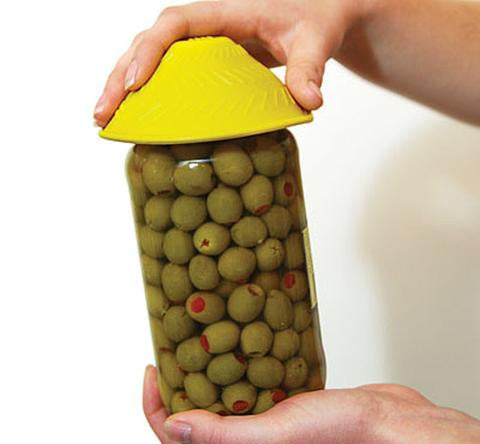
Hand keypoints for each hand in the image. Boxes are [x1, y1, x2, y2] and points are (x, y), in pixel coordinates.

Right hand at [94, 0, 368, 126]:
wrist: (318, 21)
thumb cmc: (314, 20)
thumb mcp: (315, 39)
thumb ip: (310, 66)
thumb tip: (309, 101)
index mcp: (223, 12)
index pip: (175, 23)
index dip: (150, 50)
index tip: (135, 82)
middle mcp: (205, 27)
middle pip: (148, 44)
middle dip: (121, 78)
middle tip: (103, 114)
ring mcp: (201, 48)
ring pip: (150, 61)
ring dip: (124, 90)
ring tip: (105, 122)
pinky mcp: (204, 67)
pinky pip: (167, 77)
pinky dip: (149, 98)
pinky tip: (137, 121)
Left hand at [143, 365, 479, 443]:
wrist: (385, 423)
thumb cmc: (336, 434)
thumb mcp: (273, 434)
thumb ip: (221, 435)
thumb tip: (172, 426)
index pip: (179, 440)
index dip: (155, 409)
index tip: (152, 371)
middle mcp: (251, 434)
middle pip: (196, 416)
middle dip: (177, 386)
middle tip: (171, 352)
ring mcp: (269, 414)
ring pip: (224, 397)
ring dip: (206, 373)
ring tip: (201, 342)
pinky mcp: (287, 397)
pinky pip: (252, 382)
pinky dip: (239, 364)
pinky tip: (243, 343)